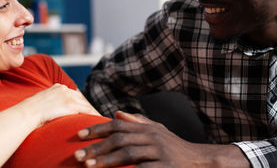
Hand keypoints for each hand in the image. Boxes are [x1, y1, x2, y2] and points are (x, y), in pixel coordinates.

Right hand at [20, 84, 100, 125]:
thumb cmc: (29, 113)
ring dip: (91, 112)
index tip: (84, 110)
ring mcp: (68, 96)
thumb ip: (50, 104)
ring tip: (98, 119)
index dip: (79, 103)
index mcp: (57, 87)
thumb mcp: (41, 103)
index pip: (73, 95)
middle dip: (87, 107)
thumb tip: (52, 112)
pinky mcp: (70, 105)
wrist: (26, 114)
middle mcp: (64, 89)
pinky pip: (86, 110)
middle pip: (81, 98)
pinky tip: (97, 120)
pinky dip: (93, 115)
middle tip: (95, 115)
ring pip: (85, 104)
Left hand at [74, 111, 249, 167]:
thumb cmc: (173, 146)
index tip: (80, 136)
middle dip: (96, 147)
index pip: (118, 124)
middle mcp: (151, 136)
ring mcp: (158, 152)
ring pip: (128, 153)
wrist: (198, 160)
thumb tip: (116, 113)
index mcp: (147, 127)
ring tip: (89, 167)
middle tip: (78, 156)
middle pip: (119, 139)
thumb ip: (137, 121)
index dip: (98, 129)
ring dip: (106, 160)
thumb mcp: (157, 130)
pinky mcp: (164, 167)